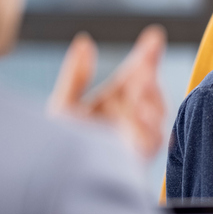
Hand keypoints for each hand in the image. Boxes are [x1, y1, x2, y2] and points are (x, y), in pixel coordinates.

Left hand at [48, 26, 166, 159]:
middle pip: (148, 89)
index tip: (155, 36)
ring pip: (157, 111)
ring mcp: (137, 135)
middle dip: (148, 74)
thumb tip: (85, 41)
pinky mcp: (139, 155)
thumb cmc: (57, 145)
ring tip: (141, 82)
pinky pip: (153, 137)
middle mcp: (129, 116)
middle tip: (142, 64)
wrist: (55, 178)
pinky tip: (139, 111)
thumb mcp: (63, 104)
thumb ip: (76, 74)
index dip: (148, 54)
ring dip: (151, 96)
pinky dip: (148, 124)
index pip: (136, 73)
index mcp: (113, 101)